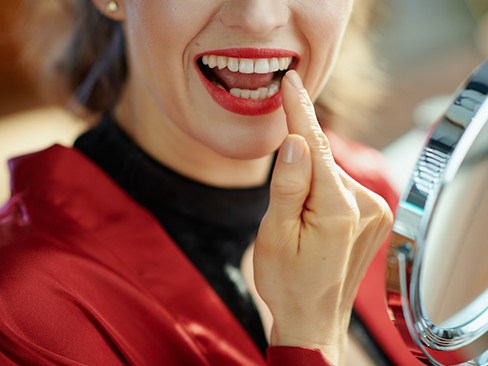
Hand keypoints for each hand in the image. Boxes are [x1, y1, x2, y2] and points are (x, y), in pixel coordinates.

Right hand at [253, 70, 392, 364]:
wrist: (313, 319)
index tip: (290, 82)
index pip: (316, 146)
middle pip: (323, 161)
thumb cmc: (287, 282)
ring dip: (309, 183)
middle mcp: (366, 205)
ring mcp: (375, 212)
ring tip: (297, 223)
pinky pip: (341, 187)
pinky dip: (322, 191)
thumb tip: (295, 141)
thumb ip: (287, 185)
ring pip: (331, 174)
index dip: (299, 112)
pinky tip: (312, 219)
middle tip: (281, 206)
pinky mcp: (375, 217)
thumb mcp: (274, 235)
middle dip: (297, 165)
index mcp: (338, 210)